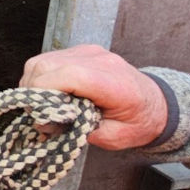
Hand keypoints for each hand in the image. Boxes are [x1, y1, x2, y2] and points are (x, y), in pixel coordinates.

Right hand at [20, 44, 168, 150]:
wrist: (155, 103)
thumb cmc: (137, 122)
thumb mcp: (113, 138)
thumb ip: (81, 129)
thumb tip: (48, 121)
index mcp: (114, 84)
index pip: (70, 76)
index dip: (45, 93)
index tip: (40, 115)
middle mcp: (100, 61)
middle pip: (47, 66)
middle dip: (34, 92)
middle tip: (39, 114)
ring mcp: (89, 52)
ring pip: (41, 62)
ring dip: (33, 84)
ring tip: (43, 104)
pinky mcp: (80, 51)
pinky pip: (47, 60)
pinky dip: (40, 77)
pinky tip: (50, 93)